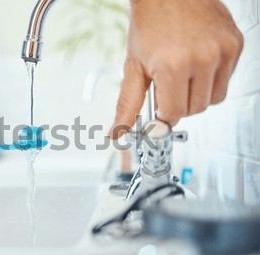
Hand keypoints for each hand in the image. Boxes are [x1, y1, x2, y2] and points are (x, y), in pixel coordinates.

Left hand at [110, 0, 242, 137]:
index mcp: (173, 66)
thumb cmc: (149, 23)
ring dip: (197, 94)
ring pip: (214, 99)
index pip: (174, 113)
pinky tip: (197, 62)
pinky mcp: (235, 44)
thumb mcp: (133, 66)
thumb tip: (117, 131)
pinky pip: (226, 80)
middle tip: (168, 85)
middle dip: (179, 103)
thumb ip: (128, 103)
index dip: (164, 114)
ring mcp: (222, 50)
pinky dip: (211, 78)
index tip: (159, 110)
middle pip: (195, 109)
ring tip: (182, 73)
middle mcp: (202, 58)